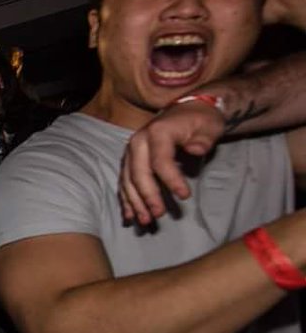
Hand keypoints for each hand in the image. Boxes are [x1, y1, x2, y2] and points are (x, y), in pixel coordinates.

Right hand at [118, 99, 223, 224]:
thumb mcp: (209, 126)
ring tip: (145, 221)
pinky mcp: (129, 161)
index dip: (171, 180)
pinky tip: (130, 215)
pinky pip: (124, 182)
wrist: (187, 111)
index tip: (185, 196)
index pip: (160, 161)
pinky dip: (127, 199)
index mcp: (157, 132)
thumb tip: (196, 149)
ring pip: (128, 180)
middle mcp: (138, 141)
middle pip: (139, 173)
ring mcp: (131, 152)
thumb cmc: (200, 121)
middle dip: (148, 196)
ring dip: (135, 202)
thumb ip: (203, 139)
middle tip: (159, 214)